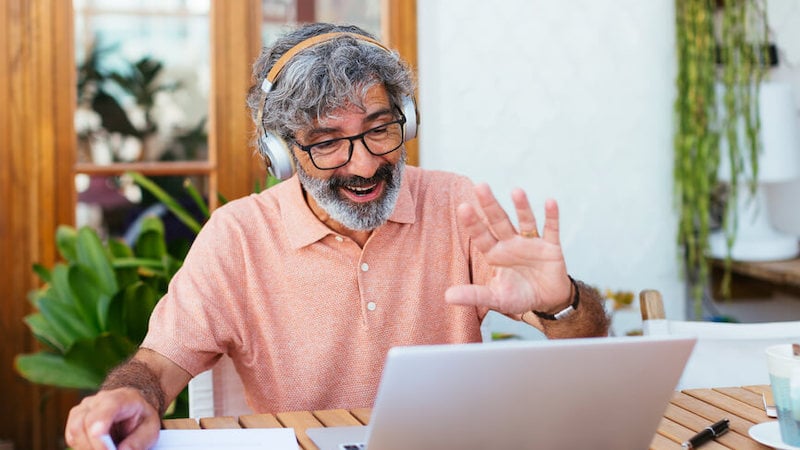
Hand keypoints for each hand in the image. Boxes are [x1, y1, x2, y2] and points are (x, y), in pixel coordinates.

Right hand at [65, 387, 160, 449]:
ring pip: (74, 430)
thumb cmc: (141, 418)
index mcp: (122, 398)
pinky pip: (71, 437)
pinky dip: (82, 447)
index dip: (102, 428)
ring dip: (86, 448)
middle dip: (94, 446)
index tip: (106, 449)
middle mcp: (98, 400)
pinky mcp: (75, 420)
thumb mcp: (150, 428)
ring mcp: (83, 408)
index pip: (108, 407)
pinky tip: (97, 448)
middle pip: (85, 422)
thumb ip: (138, 441)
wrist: (130, 406)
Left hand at [445, 184, 571, 315]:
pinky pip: (551, 229)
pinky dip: (551, 216)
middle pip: (499, 221)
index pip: (481, 235)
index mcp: (494, 253)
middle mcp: (511, 243)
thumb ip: (474, 296)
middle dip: (490, 205)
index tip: (463, 207)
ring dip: (522, 206)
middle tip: (481, 186)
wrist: (547, 301)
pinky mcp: (551, 247)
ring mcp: (531, 243)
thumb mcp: (495, 298)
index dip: (473, 222)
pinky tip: (550, 202)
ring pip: (525, 221)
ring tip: (516, 191)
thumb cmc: (518, 297)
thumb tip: (447, 297)